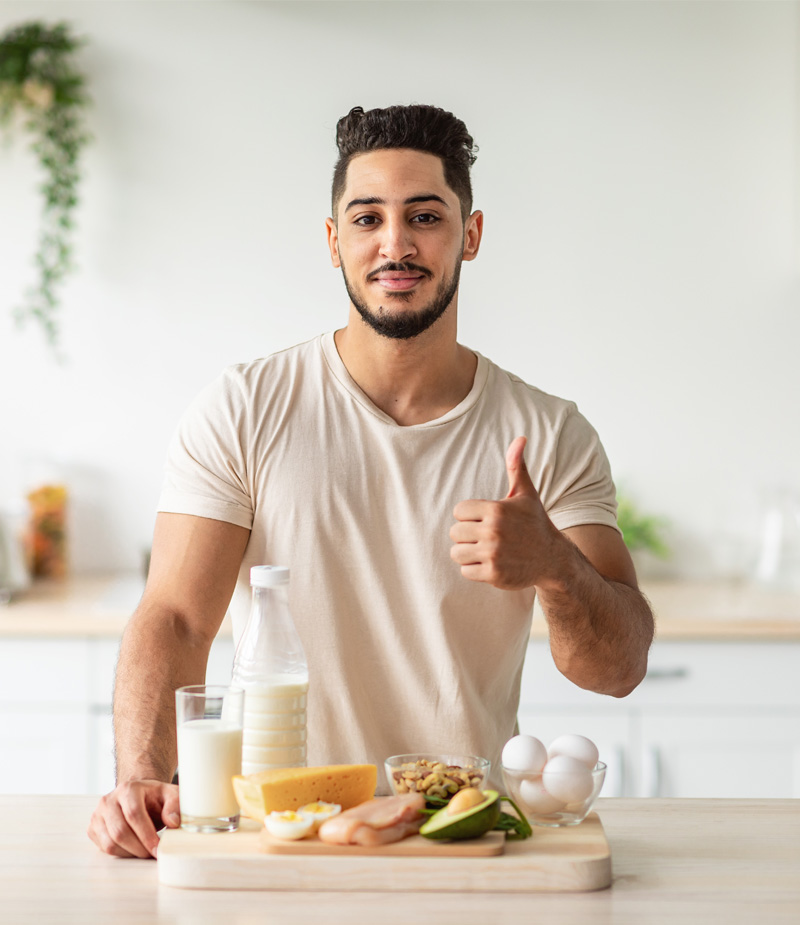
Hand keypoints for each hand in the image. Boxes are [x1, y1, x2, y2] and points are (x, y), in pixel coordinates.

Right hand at [87, 779, 179, 858]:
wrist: (138, 796)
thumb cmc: (155, 797)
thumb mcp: (171, 795)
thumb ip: (175, 805)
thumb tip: (172, 822)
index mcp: (128, 788)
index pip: (134, 814)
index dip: (146, 835)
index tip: (158, 849)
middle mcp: (108, 800)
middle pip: (120, 831)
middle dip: (139, 848)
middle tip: (153, 854)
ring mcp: (98, 815)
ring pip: (110, 843)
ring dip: (130, 853)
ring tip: (145, 851)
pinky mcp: (92, 828)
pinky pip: (104, 848)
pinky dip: (121, 853)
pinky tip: (133, 849)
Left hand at [450, 436, 560, 589]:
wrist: (553, 559)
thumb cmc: (534, 523)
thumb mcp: (526, 494)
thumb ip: (516, 466)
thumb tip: (520, 438)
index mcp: (496, 510)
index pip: (459, 511)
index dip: (469, 516)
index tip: (485, 520)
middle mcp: (493, 532)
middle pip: (455, 532)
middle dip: (468, 535)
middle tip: (487, 537)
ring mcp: (493, 554)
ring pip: (457, 553)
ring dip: (468, 553)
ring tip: (487, 550)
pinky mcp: (493, 574)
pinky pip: (465, 571)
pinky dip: (475, 569)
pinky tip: (491, 563)